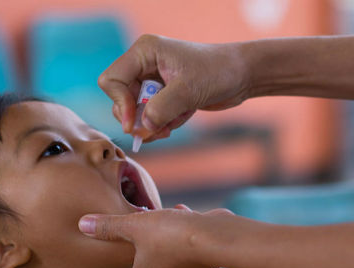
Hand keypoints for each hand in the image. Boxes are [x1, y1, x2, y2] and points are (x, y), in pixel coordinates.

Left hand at [78, 204, 233, 267]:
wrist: (209, 237)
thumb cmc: (167, 234)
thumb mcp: (132, 225)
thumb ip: (107, 227)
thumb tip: (81, 224)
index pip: (135, 262)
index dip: (139, 241)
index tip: (143, 226)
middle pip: (157, 257)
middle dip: (158, 237)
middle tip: (160, 220)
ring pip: (177, 253)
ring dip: (176, 233)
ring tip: (178, 214)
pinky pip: (195, 251)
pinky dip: (192, 235)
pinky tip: (194, 219)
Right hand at [98, 35, 250, 142]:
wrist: (242, 75)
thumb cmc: (218, 72)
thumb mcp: (188, 91)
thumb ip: (161, 109)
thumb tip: (142, 127)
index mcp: (144, 52)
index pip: (112, 80)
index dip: (120, 104)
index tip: (134, 124)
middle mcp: (144, 64)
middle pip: (121, 99)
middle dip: (139, 118)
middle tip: (159, 129)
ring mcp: (153, 80)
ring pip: (136, 111)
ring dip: (153, 123)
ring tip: (174, 124)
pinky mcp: (163, 94)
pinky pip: (151, 116)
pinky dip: (164, 123)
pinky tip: (182, 117)